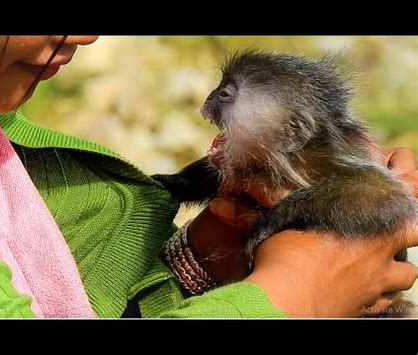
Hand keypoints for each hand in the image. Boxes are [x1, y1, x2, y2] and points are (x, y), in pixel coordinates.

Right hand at [189, 146, 417, 315]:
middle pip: (415, 231)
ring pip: (406, 272)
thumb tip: (227, 199)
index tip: (399, 158)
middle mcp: (379, 248)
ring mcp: (376, 281)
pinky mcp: (366, 305)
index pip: (406, 185)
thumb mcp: (280, 218)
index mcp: (366, 217)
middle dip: (408, 223)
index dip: (406, 169)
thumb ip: (268, 201)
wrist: (287, 299)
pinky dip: (382, 292)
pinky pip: (388, 300)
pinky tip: (366, 287)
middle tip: (392, 219)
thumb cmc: (285, 255)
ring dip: (397, 263)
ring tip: (379, 258)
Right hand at [244, 228, 417, 316]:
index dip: (408, 227)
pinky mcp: (356, 313)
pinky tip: (357, 292)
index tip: (398, 222)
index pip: (412, 229)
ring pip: (397, 291)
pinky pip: (378, 308)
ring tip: (371, 273)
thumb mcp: (295, 227)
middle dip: (399, 259)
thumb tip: (298, 208)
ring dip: (390, 281)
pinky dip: (373, 300)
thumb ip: (308, 219)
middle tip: (381, 251)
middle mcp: (377, 269)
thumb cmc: (289, 261)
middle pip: (410, 269)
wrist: (284, 300)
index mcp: (372, 238)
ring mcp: (369, 295)